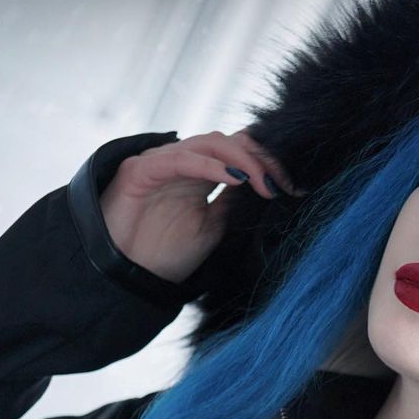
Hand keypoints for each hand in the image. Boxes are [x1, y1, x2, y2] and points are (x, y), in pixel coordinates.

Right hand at [98, 128, 306, 284]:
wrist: (125, 276)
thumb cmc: (164, 255)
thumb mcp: (212, 229)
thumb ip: (234, 204)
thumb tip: (266, 186)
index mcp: (201, 175)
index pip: (239, 152)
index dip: (267, 163)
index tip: (294, 187)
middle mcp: (183, 162)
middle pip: (230, 141)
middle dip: (262, 159)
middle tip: (285, 184)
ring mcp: (162, 162)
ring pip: (209, 142)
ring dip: (243, 160)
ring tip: (266, 184)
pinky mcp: (141, 170)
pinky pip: (180, 158)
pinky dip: (210, 165)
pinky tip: (236, 180)